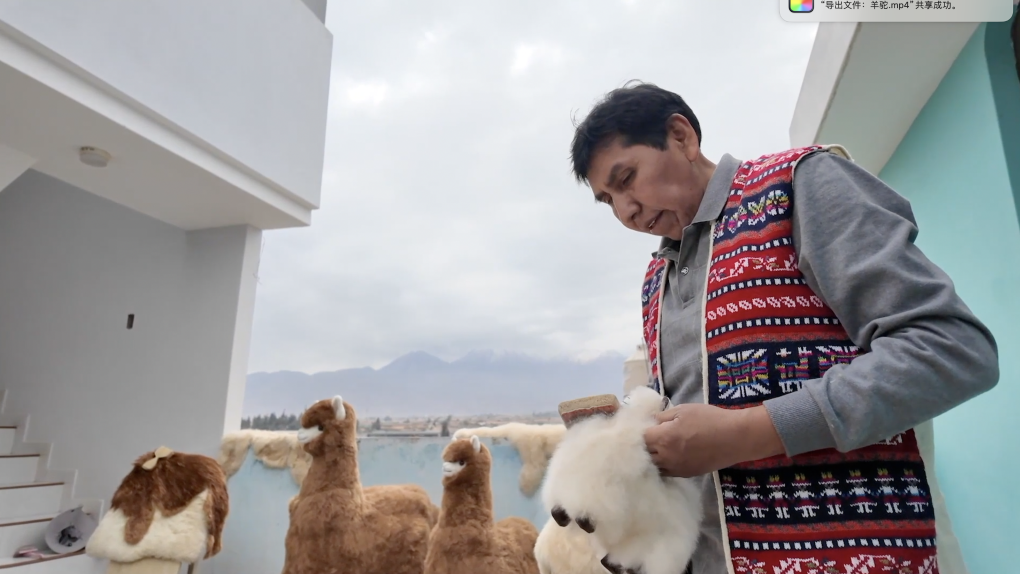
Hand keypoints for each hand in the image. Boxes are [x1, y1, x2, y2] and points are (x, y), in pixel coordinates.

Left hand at [643, 404, 785, 476]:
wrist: (734, 437)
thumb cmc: (709, 419)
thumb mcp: (683, 410)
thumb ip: (663, 416)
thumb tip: (650, 421)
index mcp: (664, 438)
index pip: (640, 439)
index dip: (638, 432)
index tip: (641, 427)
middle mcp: (666, 456)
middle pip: (644, 455)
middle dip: (642, 446)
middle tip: (646, 438)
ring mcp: (676, 468)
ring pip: (653, 467)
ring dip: (651, 458)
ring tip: (654, 448)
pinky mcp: (685, 474)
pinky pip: (666, 472)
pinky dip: (662, 466)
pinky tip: (665, 457)